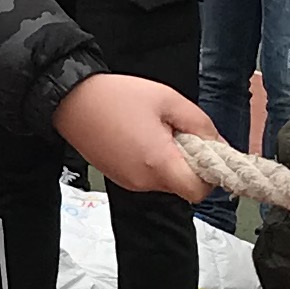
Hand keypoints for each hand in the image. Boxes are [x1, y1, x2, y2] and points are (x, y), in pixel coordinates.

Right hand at [51, 71, 218, 195]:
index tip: (206, 153)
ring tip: (156, 131)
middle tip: (180, 133)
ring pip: (165, 181)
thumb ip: (200, 124)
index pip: (199, 192)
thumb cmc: (116, 97)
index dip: (209, 175)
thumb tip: (218, 143)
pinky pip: (147, 176)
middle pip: (182, 186)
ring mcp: (128, 181)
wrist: (71, 99)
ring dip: (170, 161)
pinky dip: (152, 162)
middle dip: (189, 164)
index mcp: (158, 163)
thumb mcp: (169, 100)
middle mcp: (143, 180)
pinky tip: (141, 137)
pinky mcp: (118, 177)